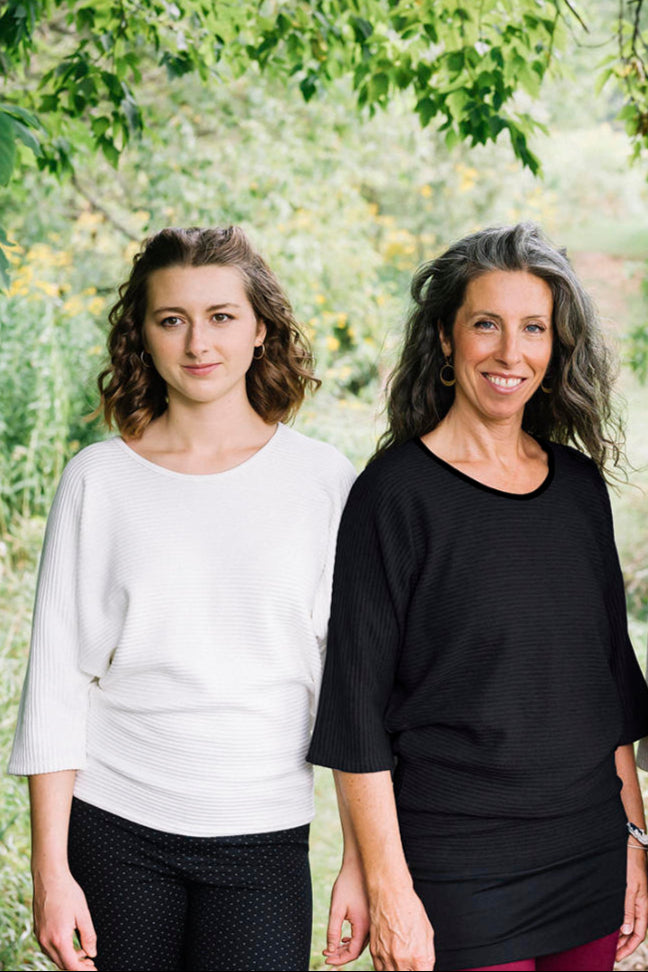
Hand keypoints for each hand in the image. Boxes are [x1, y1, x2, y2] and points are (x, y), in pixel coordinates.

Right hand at [33, 870, 96, 970]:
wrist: (49, 877)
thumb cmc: (67, 892)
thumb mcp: (83, 913)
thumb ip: (88, 935)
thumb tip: (92, 953)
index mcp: (59, 938)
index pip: (71, 966)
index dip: (84, 970)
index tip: (94, 969)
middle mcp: (46, 941)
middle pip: (62, 964)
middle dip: (77, 967)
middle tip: (91, 963)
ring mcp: (40, 937)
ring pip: (55, 958)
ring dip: (69, 959)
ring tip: (84, 954)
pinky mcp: (38, 931)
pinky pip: (49, 949)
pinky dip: (61, 951)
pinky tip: (71, 944)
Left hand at [323, 858, 369, 965]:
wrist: (359, 866)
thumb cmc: (347, 884)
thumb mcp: (336, 908)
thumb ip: (333, 930)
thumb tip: (330, 950)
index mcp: (363, 926)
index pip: (352, 953)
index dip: (339, 959)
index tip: (326, 958)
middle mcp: (371, 927)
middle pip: (356, 950)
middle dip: (340, 955)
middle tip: (325, 954)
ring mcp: (373, 922)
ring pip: (360, 943)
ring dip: (346, 948)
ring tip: (331, 948)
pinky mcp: (371, 916)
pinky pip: (363, 935)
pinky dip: (352, 940)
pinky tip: (343, 939)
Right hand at [368, 885, 434, 971]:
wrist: (390, 894)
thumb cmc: (410, 909)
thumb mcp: (427, 933)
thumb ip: (427, 956)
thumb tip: (426, 968)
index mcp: (418, 958)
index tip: (420, 968)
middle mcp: (401, 961)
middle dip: (410, 971)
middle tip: (411, 965)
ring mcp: (386, 957)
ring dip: (397, 971)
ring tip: (401, 963)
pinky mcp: (374, 952)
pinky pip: (379, 969)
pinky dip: (386, 969)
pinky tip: (391, 963)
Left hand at [616, 846, 647, 960]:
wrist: (630, 845)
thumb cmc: (630, 864)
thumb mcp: (628, 888)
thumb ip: (628, 908)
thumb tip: (626, 930)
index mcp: (643, 906)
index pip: (638, 934)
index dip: (629, 947)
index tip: (618, 957)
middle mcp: (640, 904)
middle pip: (634, 931)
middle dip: (624, 944)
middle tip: (611, 954)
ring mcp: (634, 898)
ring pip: (629, 922)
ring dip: (621, 934)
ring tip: (609, 943)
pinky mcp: (628, 891)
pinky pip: (625, 912)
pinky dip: (618, 921)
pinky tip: (610, 924)